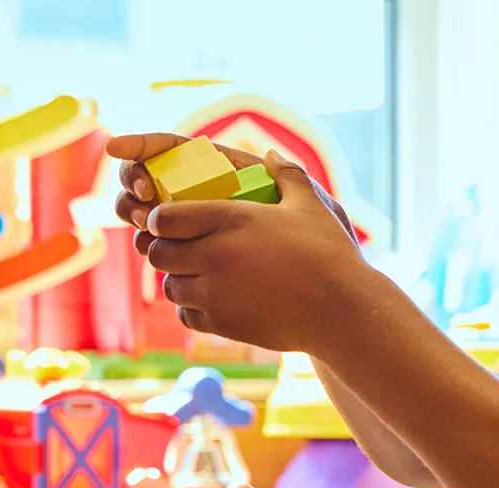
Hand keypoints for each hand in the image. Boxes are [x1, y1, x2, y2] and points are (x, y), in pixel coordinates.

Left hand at [105, 135, 374, 352]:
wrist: (340, 309)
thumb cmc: (328, 253)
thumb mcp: (309, 205)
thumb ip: (286, 174)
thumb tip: (272, 152)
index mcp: (229, 220)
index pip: (163, 217)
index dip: (162, 219)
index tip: (172, 222)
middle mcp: (213, 256)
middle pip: (158, 253)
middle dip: (165, 249)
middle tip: (183, 248)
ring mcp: (213, 294)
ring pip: (169, 287)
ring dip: (179, 280)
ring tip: (201, 275)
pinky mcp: (221, 324)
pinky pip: (185, 316)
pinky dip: (193, 308)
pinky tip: (214, 300)